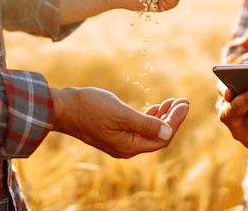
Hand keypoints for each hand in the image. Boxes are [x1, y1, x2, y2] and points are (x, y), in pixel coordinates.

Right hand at [50, 87, 188, 157]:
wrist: (62, 107)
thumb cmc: (89, 108)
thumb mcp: (121, 114)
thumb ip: (146, 124)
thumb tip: (168, 132)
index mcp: (128, 146)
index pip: (162, 137)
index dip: (175, 121)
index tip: (185, 104)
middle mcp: (125, 147)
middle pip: (157, 136)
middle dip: (171, 119)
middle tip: (182, 101)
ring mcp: (119, 141)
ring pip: (148, 132)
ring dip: (161, 117)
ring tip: (171, 103)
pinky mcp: (113, 132)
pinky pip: (137, 129)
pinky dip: (148, 117)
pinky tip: (153, 108)